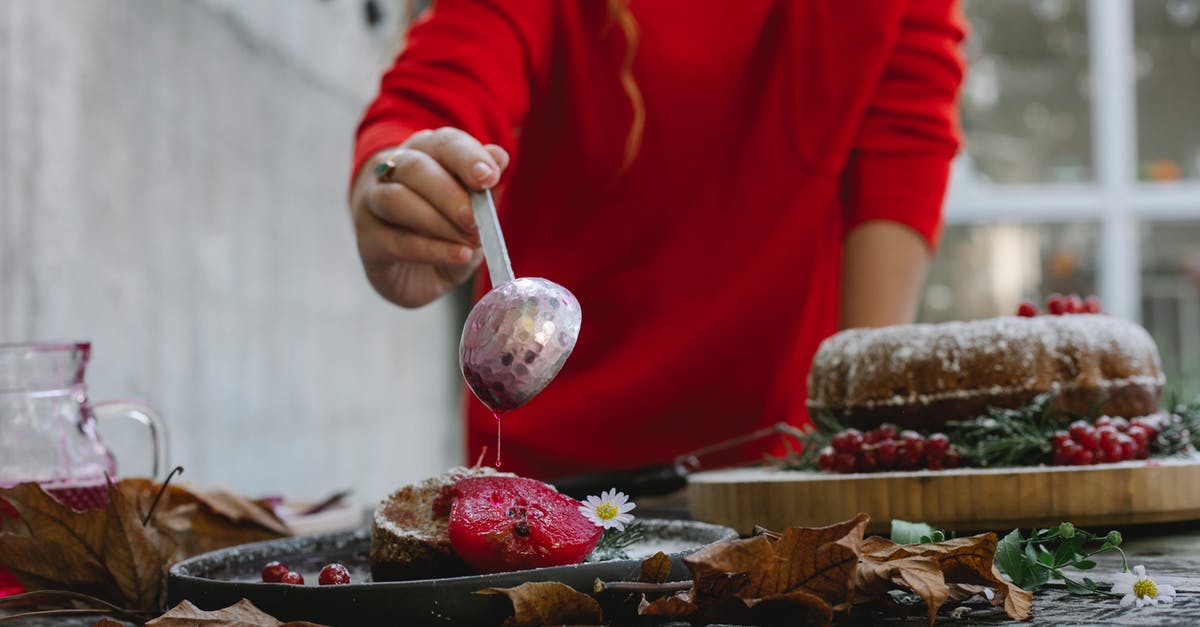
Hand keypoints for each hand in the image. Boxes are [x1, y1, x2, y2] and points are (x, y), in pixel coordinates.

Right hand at [349, 127, 509, 307]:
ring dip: (438, 222)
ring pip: (397, 199)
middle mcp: (391, 171)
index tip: (490, 177)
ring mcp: (372, 204)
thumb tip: (499, 156)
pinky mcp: (367, 241)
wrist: (415, 272)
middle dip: (450, 194)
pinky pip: (396, 241)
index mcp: (425, 152)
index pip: (443, 143)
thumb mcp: (473, 210)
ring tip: (470, 242)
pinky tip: (459, 255)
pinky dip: (432, 249)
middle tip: (477, 221)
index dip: (467, 157)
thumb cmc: (447, 230)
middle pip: (415, 168)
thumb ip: (484, 186)